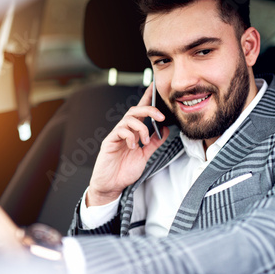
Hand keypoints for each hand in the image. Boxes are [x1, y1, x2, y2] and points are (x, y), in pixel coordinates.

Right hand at [87, 84, 169, 205]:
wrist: (111, 186)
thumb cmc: (124, 171)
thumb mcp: (144, 156)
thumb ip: (154, 143)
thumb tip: (165, 130)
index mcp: (133, 132)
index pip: (140, 112)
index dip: (147, 98)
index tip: (155, 87)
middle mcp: (124, 131)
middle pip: (134, 111)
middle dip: (149, 110)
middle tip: (160, 117)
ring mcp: (116, 135)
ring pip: (128, 119)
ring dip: (141, 127)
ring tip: (144, 141)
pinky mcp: (109, 142)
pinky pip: (120, 131)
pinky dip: (130, 136)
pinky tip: (133, 146)